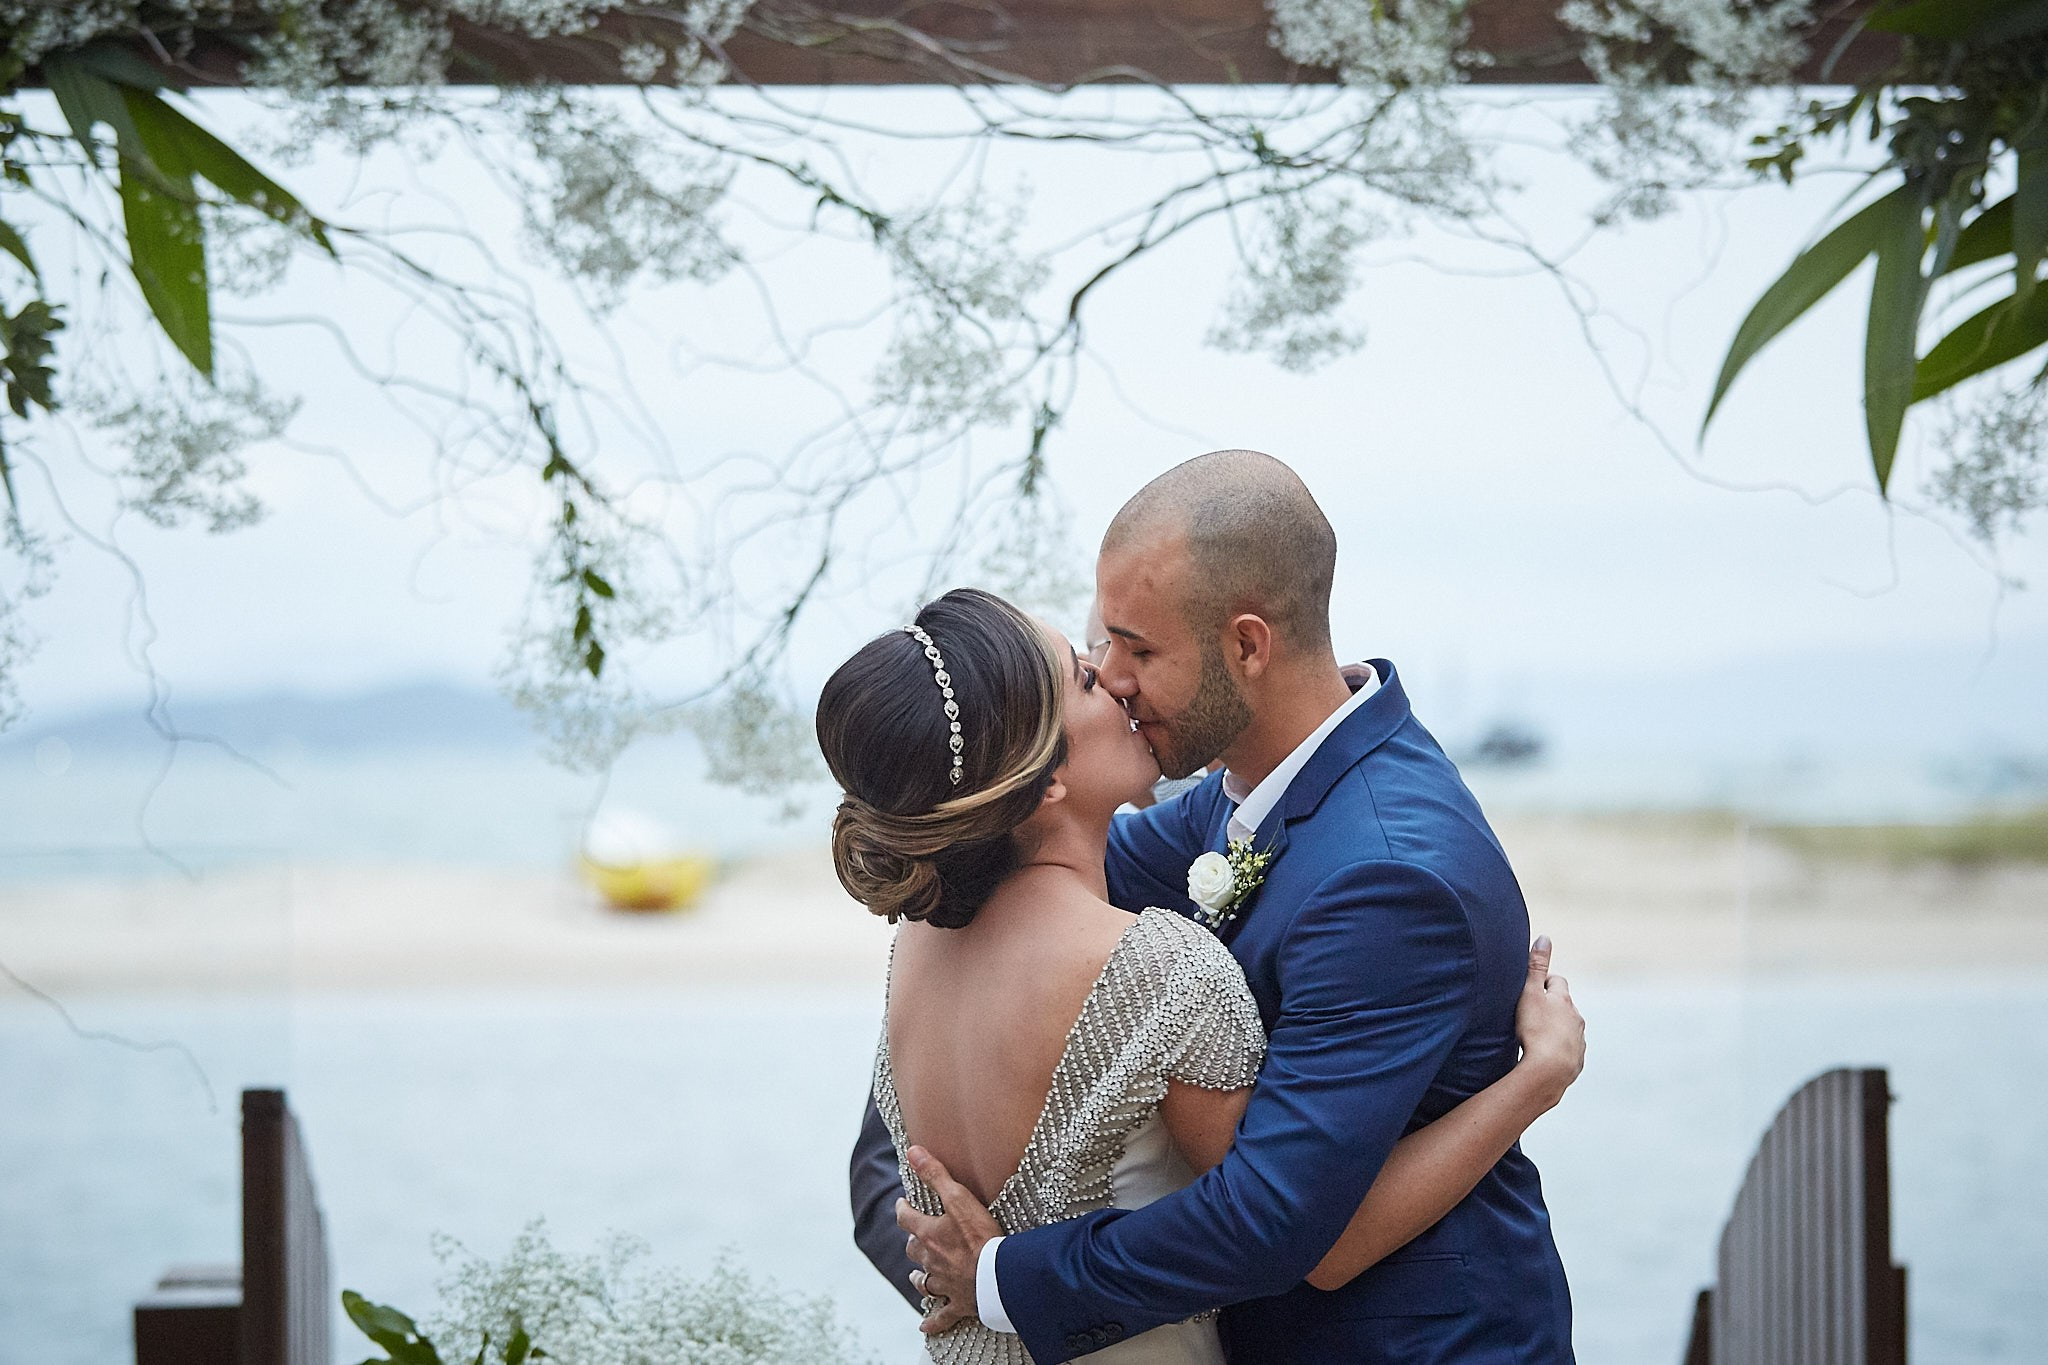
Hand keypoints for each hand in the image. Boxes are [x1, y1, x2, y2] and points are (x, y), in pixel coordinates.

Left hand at [896, 1146, 1001, 1335]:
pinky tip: (924, 1328)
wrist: (999, 1277)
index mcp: (928, 1234)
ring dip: (918, 1277)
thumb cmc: (981, 1237)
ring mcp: (943, 1283)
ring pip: (923, 1281)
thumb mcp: (958, 1198)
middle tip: (917, 1235)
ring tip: (916, 1275)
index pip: (906, 1218)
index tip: (903, 1203)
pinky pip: (940, 1316)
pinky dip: (932, 1322)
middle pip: (913, 1250)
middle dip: (913, 1241)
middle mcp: (930, 1260)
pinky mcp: (958, 1303)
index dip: (903, 1208)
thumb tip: (913, 1151)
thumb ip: (936, 1174)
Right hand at [1515, 935, 1583, 1108]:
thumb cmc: (1535, 1029)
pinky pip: (1569, 1050)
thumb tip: (1544, 937)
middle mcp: (1576, 1018)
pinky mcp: (1577, 1061)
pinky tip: (1545, 1056)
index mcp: (1564, 1000)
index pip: (1557, 981)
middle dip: (1551, 1006)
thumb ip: (1535, 966)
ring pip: (1568, 1028)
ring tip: (1536, 1036)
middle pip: (1565, 1006)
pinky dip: (1559, 1049)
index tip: (1530, 989)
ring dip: (1556, 1029)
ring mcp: (1578, 1040)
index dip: (1543, 982)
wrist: (1549, 1071)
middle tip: (1531, 1012)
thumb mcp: (1529, 993)